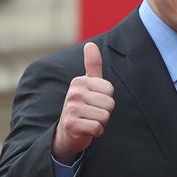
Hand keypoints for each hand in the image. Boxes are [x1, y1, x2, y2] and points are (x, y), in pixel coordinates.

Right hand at [52, 42, 114, 163]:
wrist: (67, 132)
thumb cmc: (82, 106)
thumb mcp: (87, 84)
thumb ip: (92, 65)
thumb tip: (90, 44)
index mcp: (80, 81)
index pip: (110, 90)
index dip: (106, 99)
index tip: (95, 102)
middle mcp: (74, 93)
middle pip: (109, 104)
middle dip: (105, 112)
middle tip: (92, 113)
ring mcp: (71, 108)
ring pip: (104, 116)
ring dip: (100, 123)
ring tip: (89, 120)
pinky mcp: (72, 125)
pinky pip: (97, 128)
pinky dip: (96, 132)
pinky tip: (87, 130)